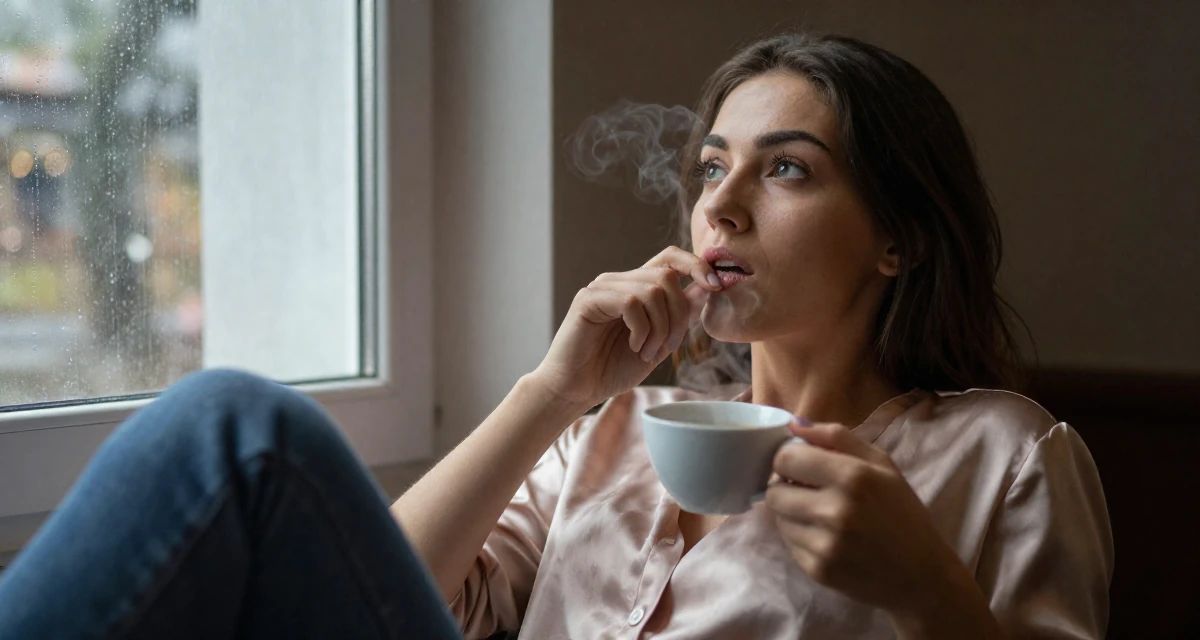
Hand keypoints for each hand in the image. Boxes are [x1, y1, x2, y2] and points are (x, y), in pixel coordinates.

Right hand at [529, 246, 720, 409]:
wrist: (577, 389)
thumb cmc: (613, 368)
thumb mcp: (659, 341)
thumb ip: (680, 315)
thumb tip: (710, 288)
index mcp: (637, 287)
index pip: (671, 257)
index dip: (697, 265)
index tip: (717, 287)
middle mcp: (620, 281)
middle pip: (667, 277)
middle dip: (678, 316)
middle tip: (668, 347)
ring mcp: (603, 287)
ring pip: (652, 290)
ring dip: (660, 328)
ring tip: (648, 351)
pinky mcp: (588, 299)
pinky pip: (631, 302)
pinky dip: (641, 329)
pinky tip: (635, 347)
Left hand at [766, 421, 1001, 635]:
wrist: (921, 575)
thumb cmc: (902, 513)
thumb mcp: (882, 465)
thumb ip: (836, 437)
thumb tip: (793, 424)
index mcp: (852, 477)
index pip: (785, 459)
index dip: (788, 460)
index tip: (800, 466)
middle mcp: (835, 511)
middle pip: (774, 491)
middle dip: (786, 488)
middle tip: (808, 492)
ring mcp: (824, 544)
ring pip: (777, 518)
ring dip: (791, 513)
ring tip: (820, 516)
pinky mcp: (817, 570)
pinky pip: (787, 544)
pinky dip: (800, 537)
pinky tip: (825, 537)